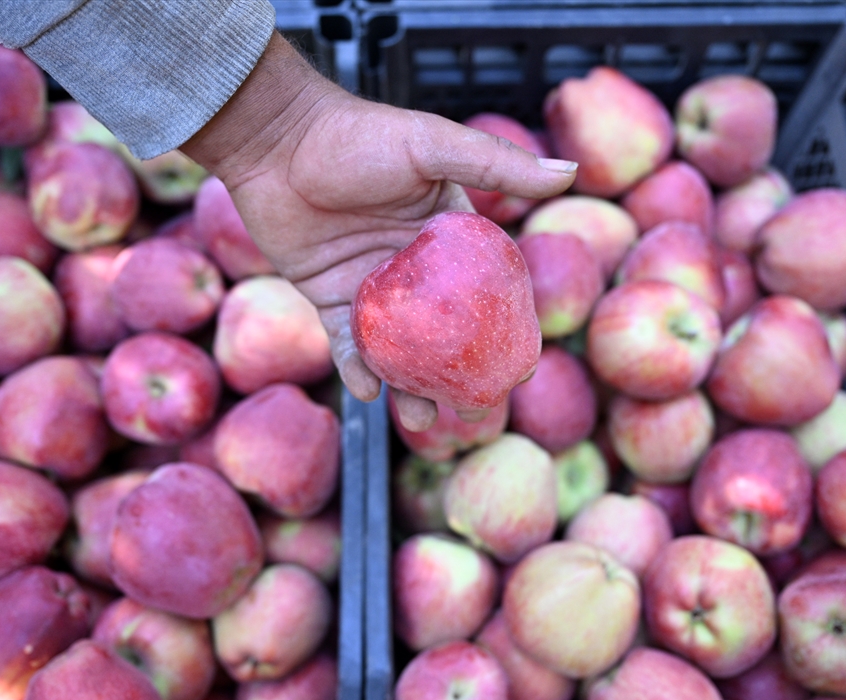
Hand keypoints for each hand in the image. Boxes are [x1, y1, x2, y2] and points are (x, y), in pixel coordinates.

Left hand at [182, 33, 575, 430]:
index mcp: (447, 233)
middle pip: (445, 331)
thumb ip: (497, 164)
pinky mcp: (328, 297)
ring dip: (408, 385)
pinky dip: (357, 369)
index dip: (506, 330)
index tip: (522, 368)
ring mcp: (371, 285)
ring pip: (398, 347)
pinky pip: (347, 344)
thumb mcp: (433, 146)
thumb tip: (570, 171)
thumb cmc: (357, 136)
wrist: (275, 140)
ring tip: (422, 417)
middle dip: (459, 373)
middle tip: (475, 410)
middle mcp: (413, 265)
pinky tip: (369, 391)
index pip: (487, 290)